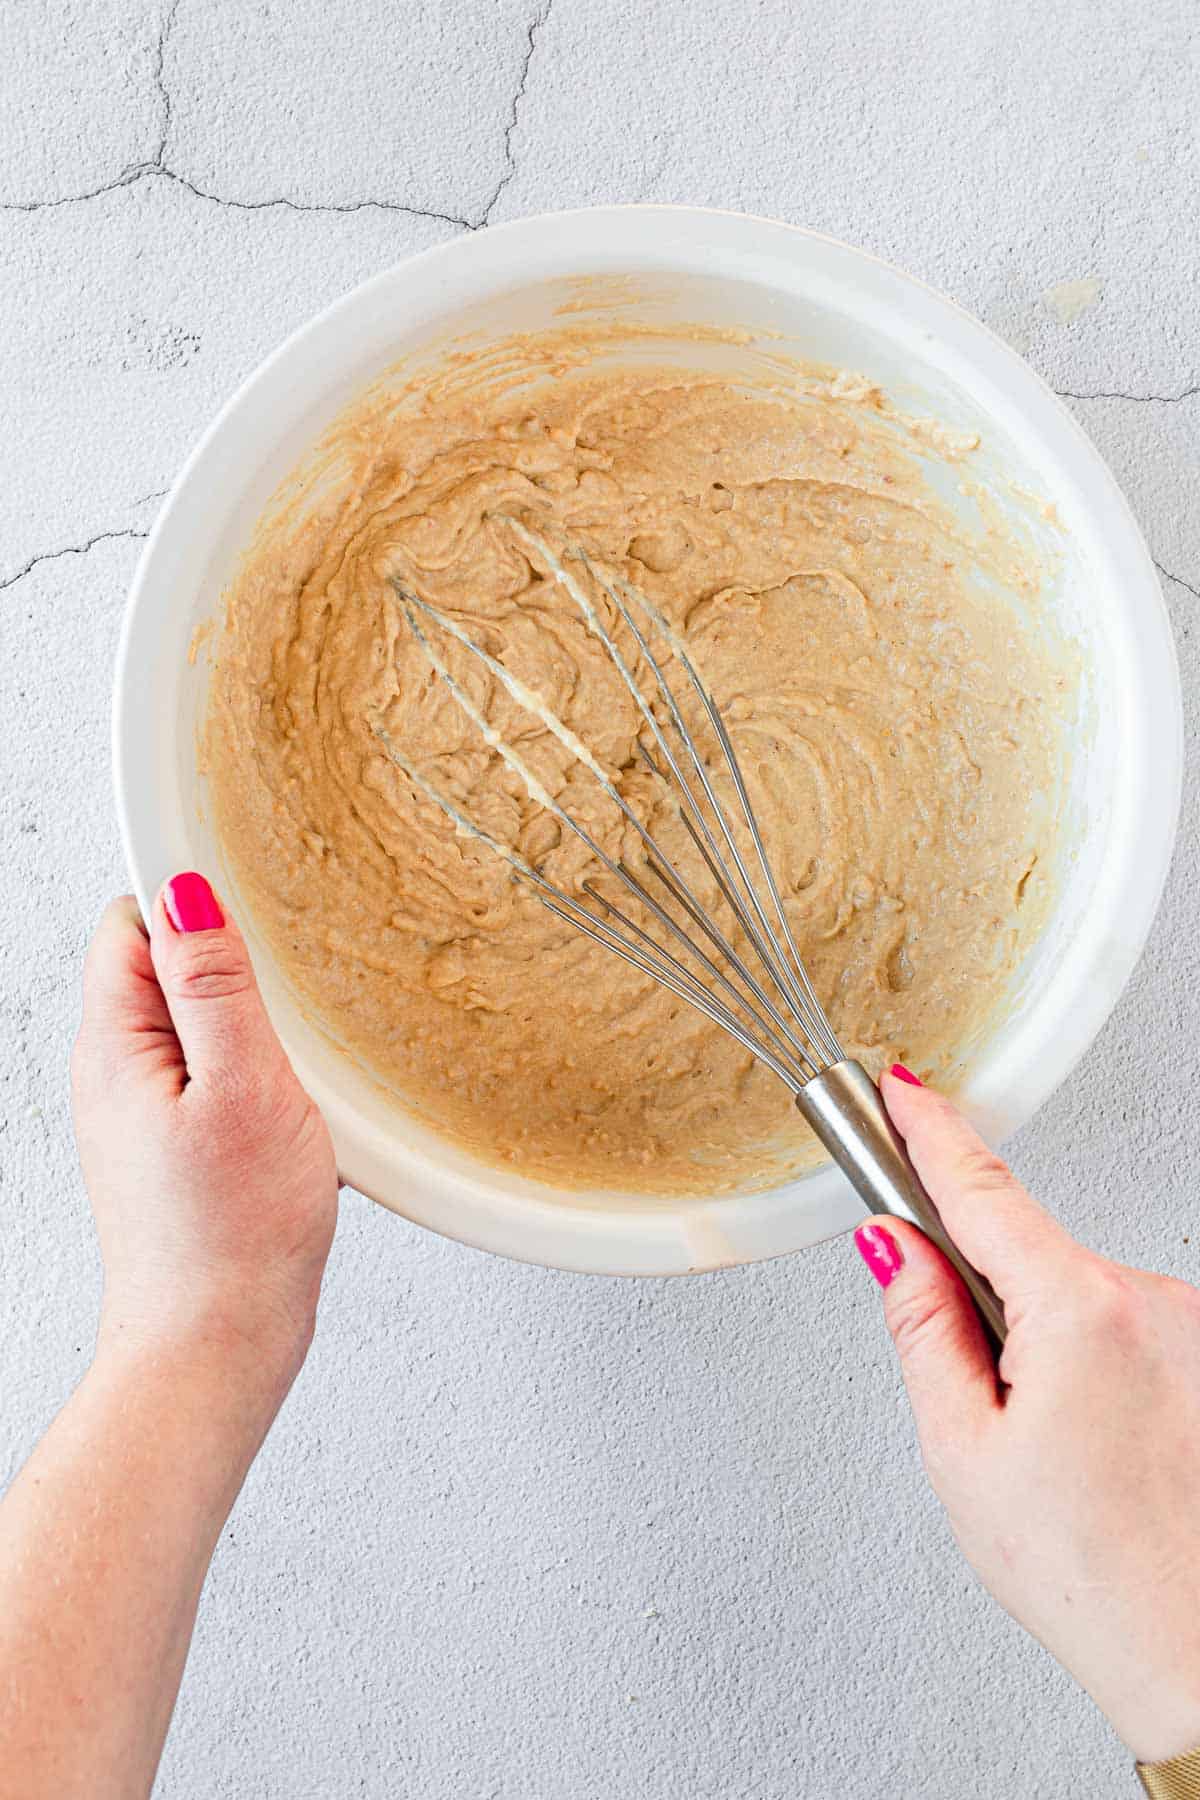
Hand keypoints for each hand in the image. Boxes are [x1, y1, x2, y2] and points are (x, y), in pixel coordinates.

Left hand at [71, 875, 337, 1392]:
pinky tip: (284, 1109)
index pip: (134, 922)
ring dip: (248, 1027)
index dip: (196, 911)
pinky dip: (252, 1073)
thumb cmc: (233, 1236)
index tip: (256, 935)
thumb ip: (214, 986)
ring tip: (288, 1072)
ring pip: (194, 1022)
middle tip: (284, 1019)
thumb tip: (186, 894)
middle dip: (231, 971)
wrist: (218, 1346)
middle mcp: (114, 1071)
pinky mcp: (174, 1143)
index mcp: (115, 1045)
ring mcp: (141, 1110)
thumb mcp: (243, 1089)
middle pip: (165, 966)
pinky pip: (211, 1071)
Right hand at [856, 1069, 1199, 1767]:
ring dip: (1050, 1349)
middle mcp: (1153, 1301)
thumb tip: (896, 1249)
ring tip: (1060, 1456)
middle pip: (1030, 1257)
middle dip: (990, 1307)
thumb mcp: (964, 1451)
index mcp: (1082, 1311)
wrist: (1199, 1659)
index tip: (899, 1088)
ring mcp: (1194, 1326)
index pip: (981, 1190)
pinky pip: (1128, 1331)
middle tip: (988, 1409)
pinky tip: (1102, 1449)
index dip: (929, 1132)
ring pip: (1080, 1301)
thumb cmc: (1096, 1577)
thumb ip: (923, 1329)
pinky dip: (1098, 1370)